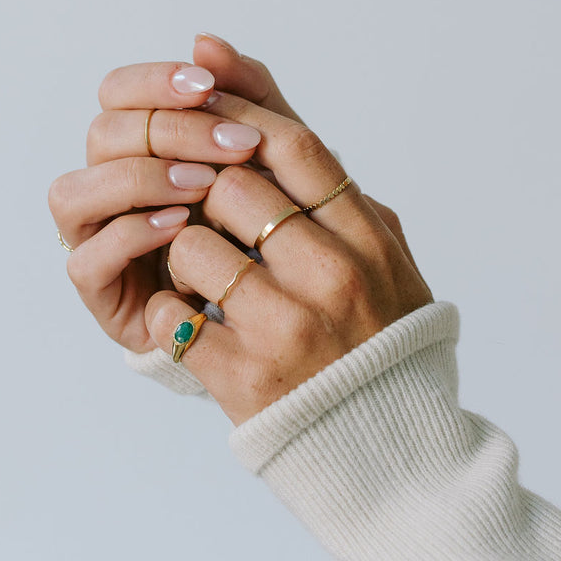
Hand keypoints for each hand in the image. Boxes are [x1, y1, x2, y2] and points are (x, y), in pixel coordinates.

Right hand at [47, 43, 286, 353]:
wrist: (270, 301)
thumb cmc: (256, 219)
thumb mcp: (266, 151)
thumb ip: (245, 93)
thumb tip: (205, 39)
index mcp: (138, 144)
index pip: (116, 92)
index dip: (154, 82)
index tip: (208, 86)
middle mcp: (107, 184)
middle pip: (103, 135)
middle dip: (170, 132)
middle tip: (236, 146)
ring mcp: (96, 236)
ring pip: (76, 191)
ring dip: (143, 179)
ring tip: (205, 186)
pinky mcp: (99, 288)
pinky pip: (88, 256)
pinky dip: (133, 233)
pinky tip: (182, 226)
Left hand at [140, 54, 432, 424]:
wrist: (390, 447)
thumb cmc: (381, 335)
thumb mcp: (382, 254)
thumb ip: (336, 189)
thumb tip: (274, 114)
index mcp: (368, 238)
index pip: (295, 145)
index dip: (242, 120)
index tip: (208, 114)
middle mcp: (332, 274)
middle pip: (233, 184)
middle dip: (203, 189)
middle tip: (198, 207)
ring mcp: (288, 326)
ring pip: (192, 243)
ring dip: (182, 250)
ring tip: (199, 271)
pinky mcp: (245, 376)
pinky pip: (173, 314)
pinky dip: (169, 310)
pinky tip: (191, 319)